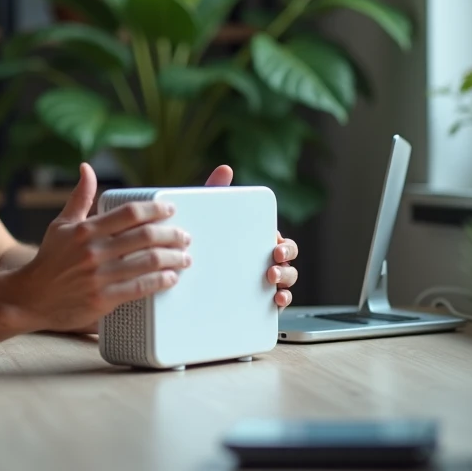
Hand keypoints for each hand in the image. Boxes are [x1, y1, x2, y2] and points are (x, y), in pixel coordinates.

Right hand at [9, 163, 191, 332]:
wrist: (31, 298)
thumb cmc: (49, 260)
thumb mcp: (60, 225)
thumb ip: (79, 197)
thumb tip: (87, 168)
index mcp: (86, 229)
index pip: (129, 213)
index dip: (155, 210)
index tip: (170, 210)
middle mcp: (94, 250)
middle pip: (145, 236)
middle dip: (171, 235)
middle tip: (184, 237)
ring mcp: (100, 276)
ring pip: (148, 262)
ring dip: (173, 259)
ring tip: (184, 258)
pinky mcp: (103, 299)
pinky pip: (140, 288)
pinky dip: (160, 282)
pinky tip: (170, 278)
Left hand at [203, 164, 299, 308]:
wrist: (183, 273)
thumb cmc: (203, 242)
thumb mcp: (207, 218)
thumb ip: (217, 192)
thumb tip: (226, 168)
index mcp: (257, 242)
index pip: (279, 241)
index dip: (283, 244)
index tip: (274, 245)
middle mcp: (264, 261)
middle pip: (288, 259)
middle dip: (287, 258)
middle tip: (274, 260)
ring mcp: (264, 283)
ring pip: (288, 279)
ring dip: (286, 278)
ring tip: (272, 279)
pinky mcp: (259, 302)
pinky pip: (279, 302)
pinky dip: (283, 300)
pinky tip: (276, 300)